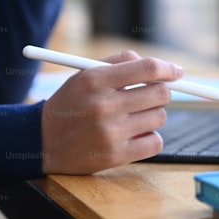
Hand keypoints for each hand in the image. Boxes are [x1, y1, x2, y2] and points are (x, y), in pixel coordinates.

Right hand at [40, 51, 181, 174]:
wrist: (42, 141)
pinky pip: (155, 142)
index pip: (148, 68)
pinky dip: (150, 138)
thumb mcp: (85, 74)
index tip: (177, 72)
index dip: (168, 69)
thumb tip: (161, 67)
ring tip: (133, 117)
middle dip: (161, 92)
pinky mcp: (115, 156)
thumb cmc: (70, 103)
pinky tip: (133, 135)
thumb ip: (120, 62)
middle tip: (151, 95)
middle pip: (160, 93)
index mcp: (95, 80)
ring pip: (160, 117)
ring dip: (153, 115)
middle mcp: (104, 106)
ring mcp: (110, 133)